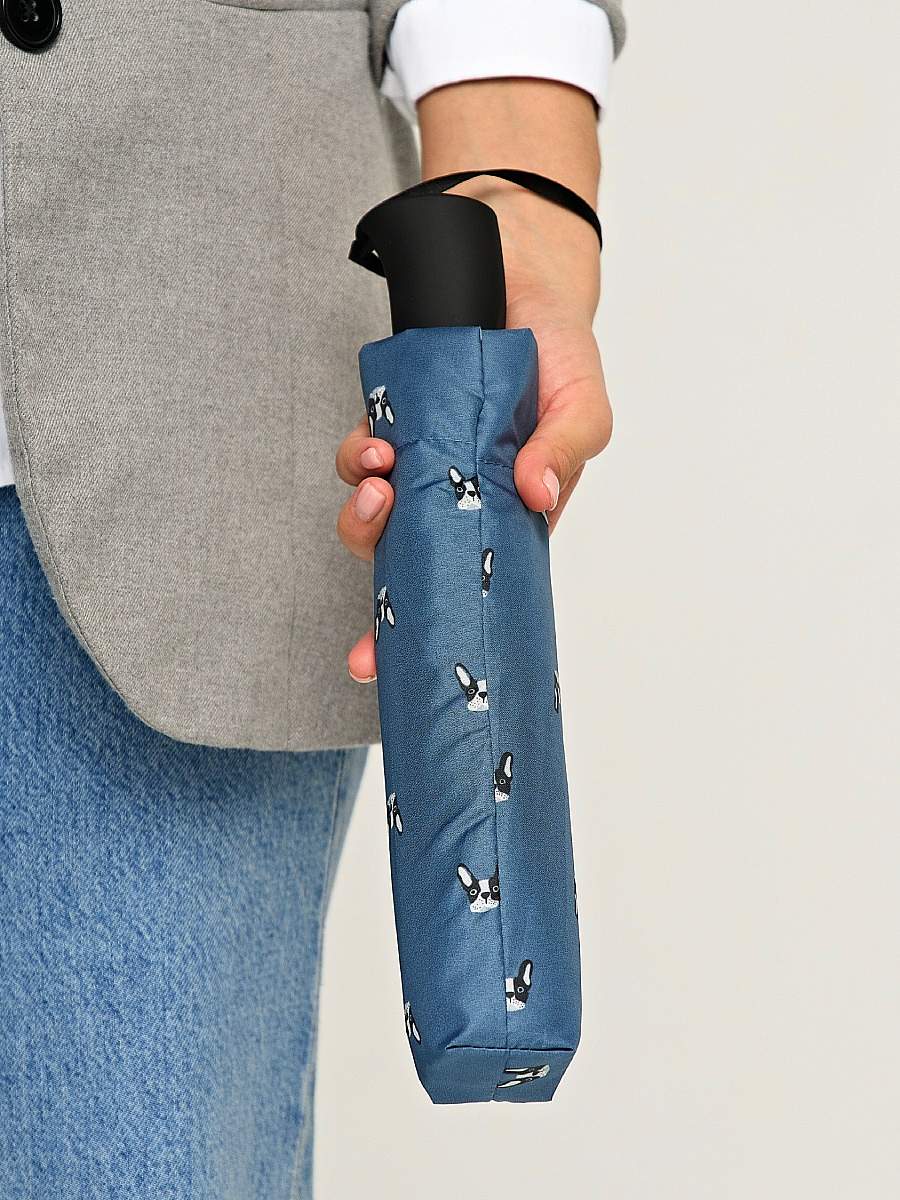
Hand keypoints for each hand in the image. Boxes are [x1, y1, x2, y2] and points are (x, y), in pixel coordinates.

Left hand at [336, 78, 611, 681]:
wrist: (518, 273)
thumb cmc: (560, 352)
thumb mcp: (582, 404)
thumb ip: (566, 449)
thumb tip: (536, 498)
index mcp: (505, 518)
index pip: (467, 588)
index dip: (426, 632)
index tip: (390, 669)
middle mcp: (456, 501)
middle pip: (407, 569)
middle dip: (381, 602)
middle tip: (376, 614)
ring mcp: (419, 465)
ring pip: (373, 516)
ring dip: (365, 516)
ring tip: (382, 485)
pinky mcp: (390, 422)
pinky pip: (360, 456)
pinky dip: (360, 459)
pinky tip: (377, 446)